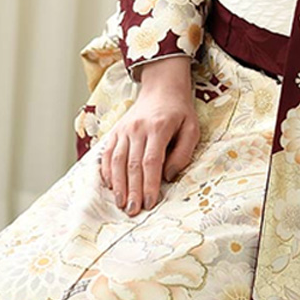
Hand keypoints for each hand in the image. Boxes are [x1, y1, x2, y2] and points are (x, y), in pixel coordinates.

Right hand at [98, 60, 199, 215]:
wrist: (162, 88)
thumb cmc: (179, 111)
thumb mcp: (192, 128)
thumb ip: (183, 153)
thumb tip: (168, 176)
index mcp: (159, 127)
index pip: (151, 161)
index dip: (150, 184)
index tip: (151, 203)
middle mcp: (138, 128)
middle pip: (132, 164)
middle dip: (132, 191)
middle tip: (133, 211)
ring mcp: (124, 129)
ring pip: (117, 161)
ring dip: (118, 185)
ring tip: (121, 204)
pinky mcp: (115, 131)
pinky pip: (107, 153)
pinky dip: (107, 171)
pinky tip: (110, 186)